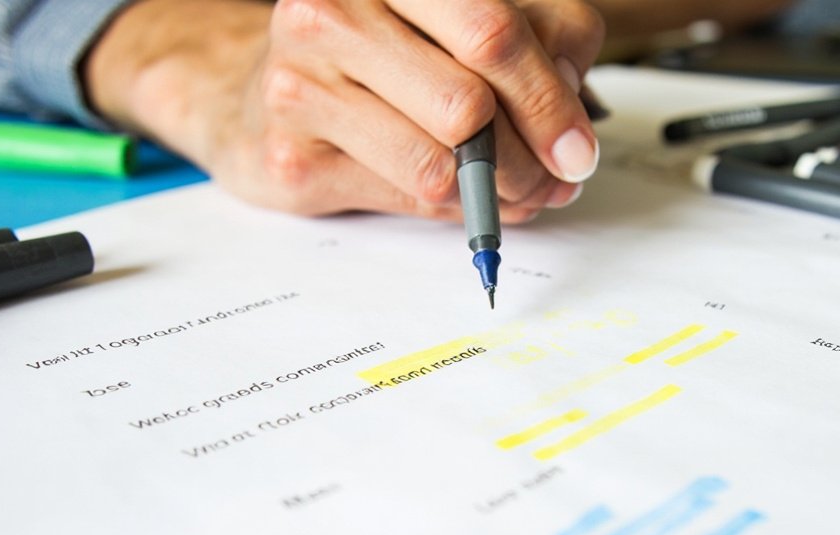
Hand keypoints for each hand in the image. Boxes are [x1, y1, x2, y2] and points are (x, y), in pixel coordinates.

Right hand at [85, 0, 603, 220]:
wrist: (262, 92)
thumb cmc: (381, 54)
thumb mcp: (471, 22)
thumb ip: (541, 39)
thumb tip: (571, 122)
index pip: (492, 32)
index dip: (548, 99)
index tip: (577, 149)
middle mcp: (334, 11)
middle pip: (470, 104)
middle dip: (529, 157)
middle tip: (554, 179)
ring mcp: (302, 83)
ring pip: (439, 162)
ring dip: (498, 193)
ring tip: (518, 192)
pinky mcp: (289, 157)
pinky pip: (404, 197)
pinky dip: (452, 209)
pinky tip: (463, 198)